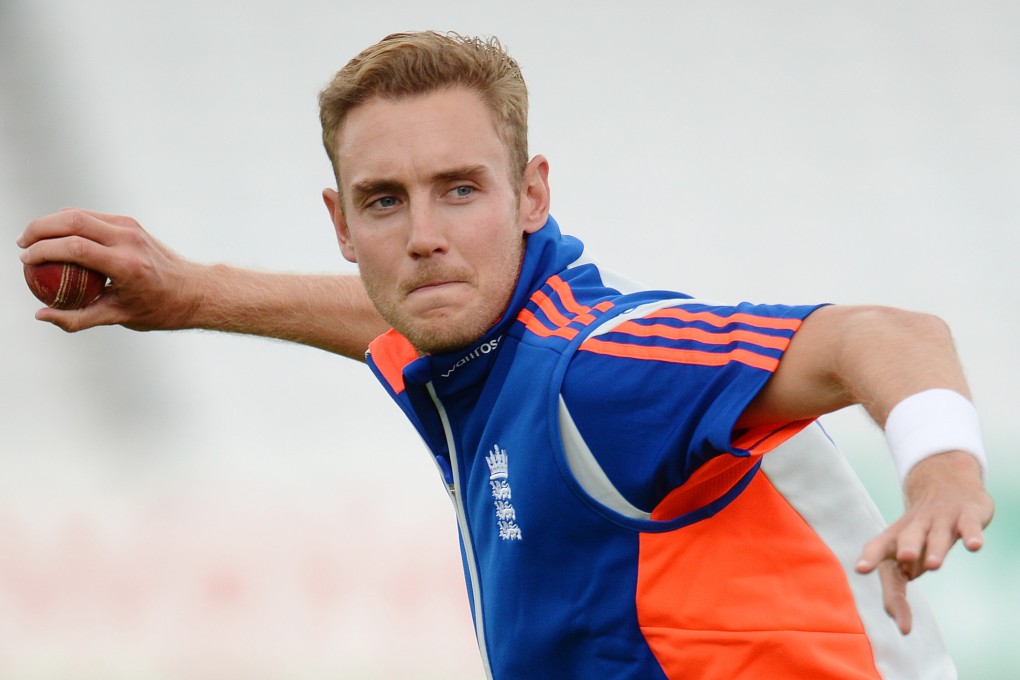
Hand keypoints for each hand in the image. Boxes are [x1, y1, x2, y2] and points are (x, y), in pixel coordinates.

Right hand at [18, 208, 204, 331]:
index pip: (76, 248)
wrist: (195, 290)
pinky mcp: (132, 223)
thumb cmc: (158, 308)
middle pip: (74, 222)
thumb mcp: (119, 317)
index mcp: (126, 265)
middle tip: (21, 244)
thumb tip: (41, 315)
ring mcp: (131, 228)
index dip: (44, 250)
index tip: (25, 260)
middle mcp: (129, 241)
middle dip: (40, 228)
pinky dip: (70, 222)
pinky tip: (55, 236)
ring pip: (81, 214)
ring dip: (52, 222)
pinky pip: (93, 217)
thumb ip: (78, 318)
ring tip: (32, 239)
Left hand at [855, 450, 993, 633]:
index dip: (870, 557)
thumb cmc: (919, 531)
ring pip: (936, 534)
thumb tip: (897, 623)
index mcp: (896, 536)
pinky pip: (968, 526)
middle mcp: (916, 526)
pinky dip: (971, 535)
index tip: (860, 570)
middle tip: (904, 560)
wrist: (945, 482)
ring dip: (934, 548)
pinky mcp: (966, 515)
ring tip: (933, 565)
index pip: (878, 546)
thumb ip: (896, 588)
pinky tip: (974, 547)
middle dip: (906, 548)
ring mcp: (941, 519)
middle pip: (907, 537)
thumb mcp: (905, 555)